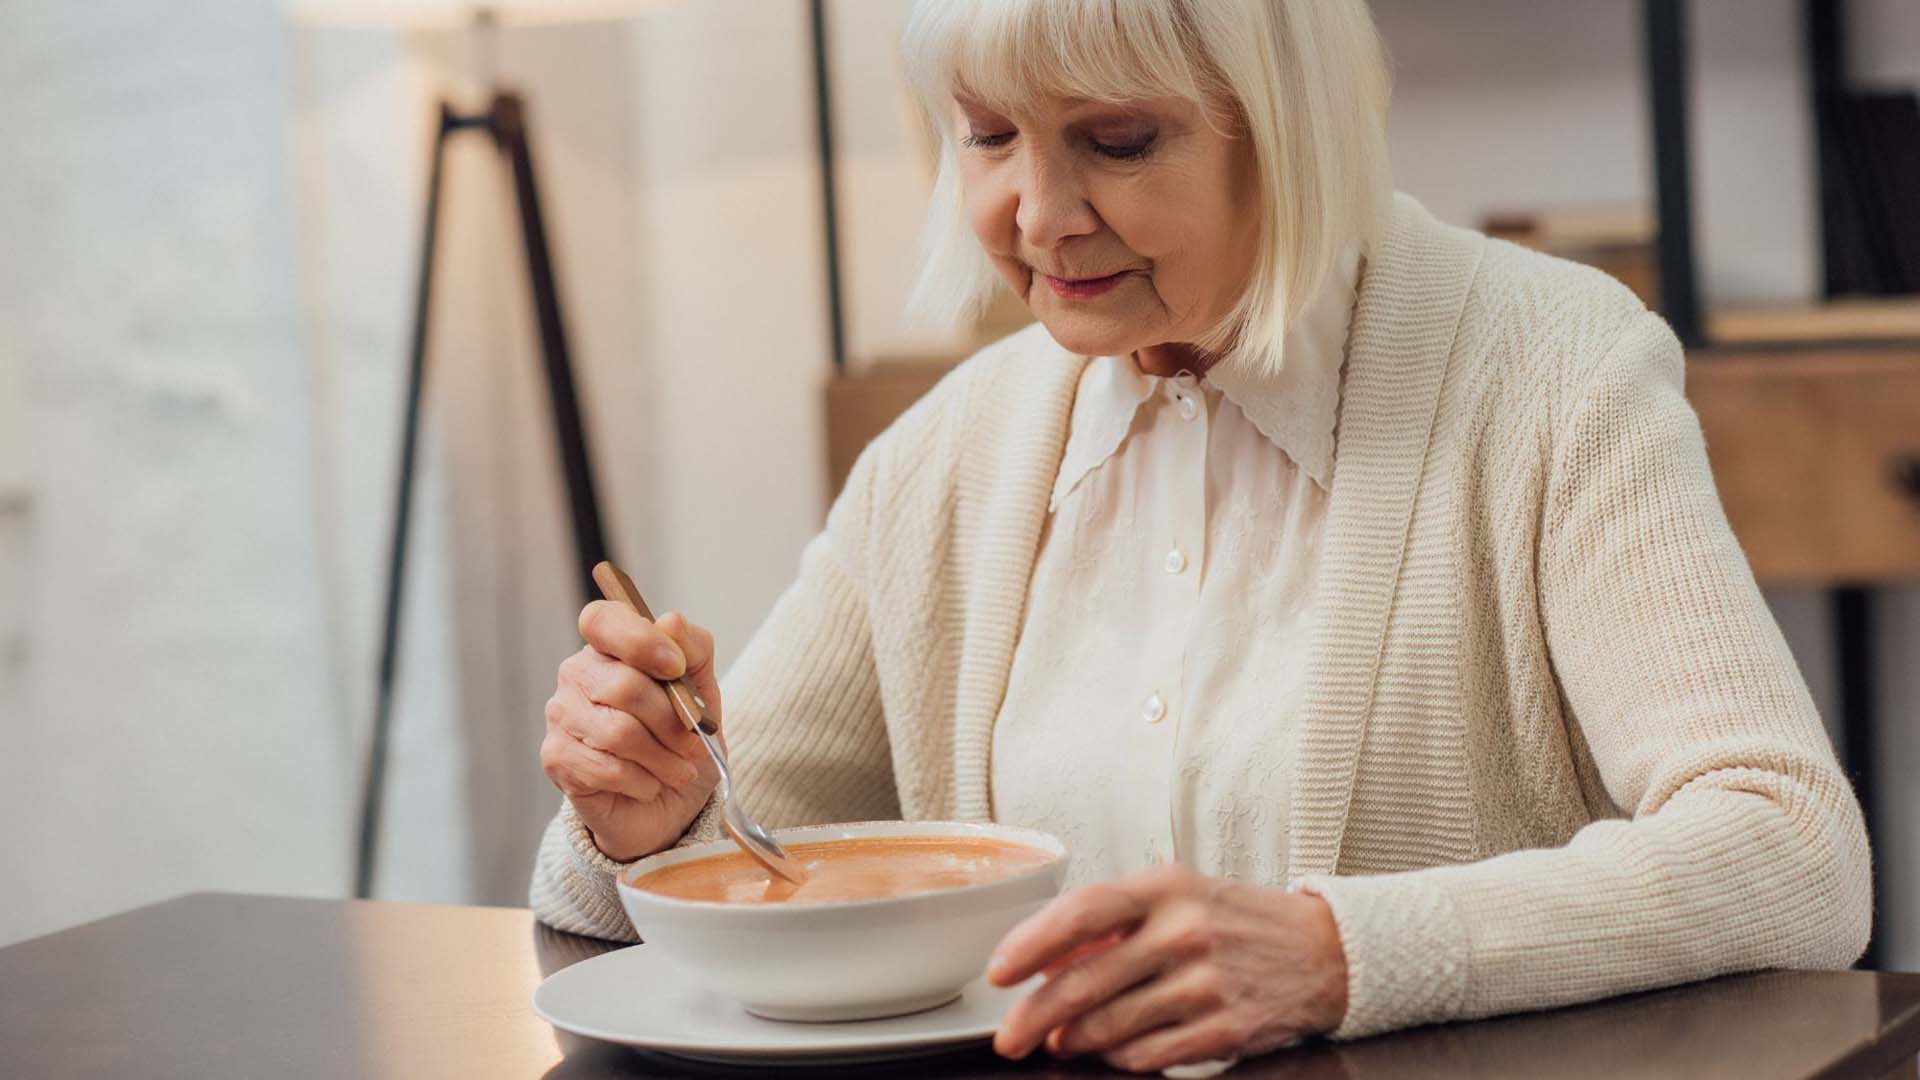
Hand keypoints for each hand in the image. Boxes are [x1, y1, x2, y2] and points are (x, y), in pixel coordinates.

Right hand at [540, 602, 722, 861]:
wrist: (668, 802)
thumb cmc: (680, 738)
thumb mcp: (703, 690)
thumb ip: (693, 650)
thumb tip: (670, 621)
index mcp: (610, 646)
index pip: (602, 619)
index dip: (640, 640)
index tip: (676, 668)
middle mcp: (577, 673)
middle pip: (624, 686)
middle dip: (673, 723)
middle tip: (694, 746)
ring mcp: (561, 714)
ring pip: (619, 732)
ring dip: (663, 759)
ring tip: (679, 770)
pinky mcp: (556, 757)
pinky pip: (606, 768)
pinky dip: (642, 781)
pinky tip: (648, 784)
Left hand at [988, 864, 1347, 1073]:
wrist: (1322, 951)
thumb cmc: (1235, 920)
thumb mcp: (1177, 896)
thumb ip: (1114, 923)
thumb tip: (1046, 961)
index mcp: (1166, 887)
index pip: (1080, 912)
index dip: (1029, 944)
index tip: (998, 972)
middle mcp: (1184, 931)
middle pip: (1085, 981)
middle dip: (1033, 1016)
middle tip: (1008, 1036)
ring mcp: (1206, 983)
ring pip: (1110, 1026)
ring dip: (1074, 1041)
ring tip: (1060, 1042)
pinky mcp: (1224, 1028)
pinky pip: (1148, 1056)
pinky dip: (1121, 1058)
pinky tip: (1115, 1052)